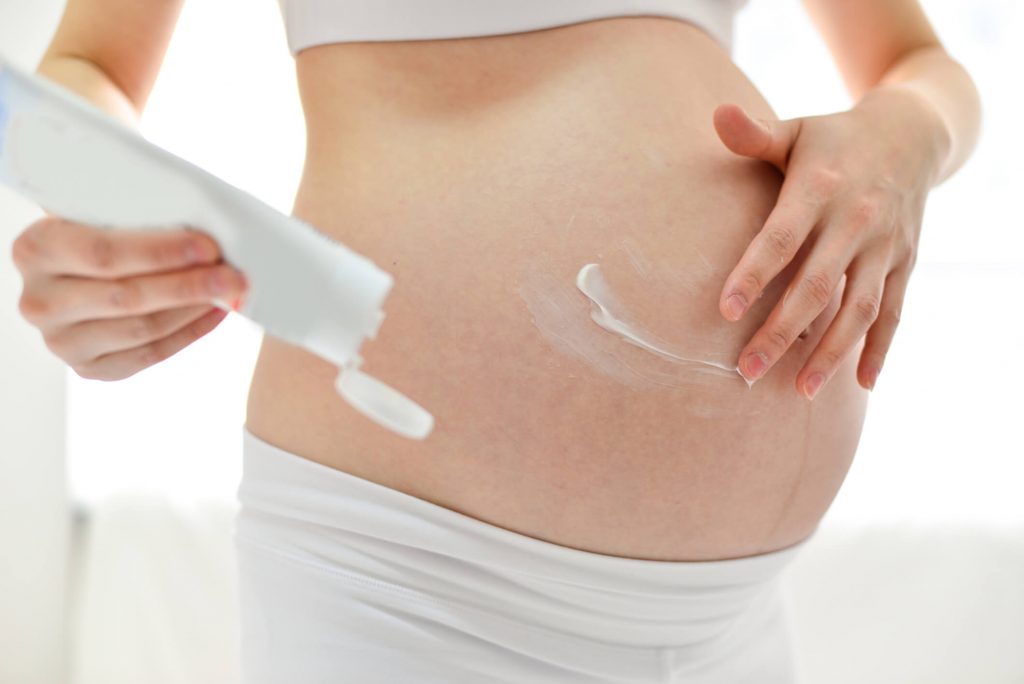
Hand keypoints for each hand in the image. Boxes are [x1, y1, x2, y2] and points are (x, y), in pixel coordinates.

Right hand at [10, 217, 248, 379]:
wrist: (78, 272)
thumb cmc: (100, 231)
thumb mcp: (100, 211)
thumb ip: (134, 214)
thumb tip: (206, 220)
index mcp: (35, 249)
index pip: (103, 254)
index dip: (161, 252)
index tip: (208, 247)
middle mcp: (39, 300)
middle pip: (127, 296)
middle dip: (190, 284)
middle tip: (234, 276)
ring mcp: (61, 341)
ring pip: (143, 328)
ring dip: (194, 309)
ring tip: (231, 292)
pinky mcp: (89, 368)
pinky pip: (150, 354)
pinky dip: (189, 332)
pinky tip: (215, 313)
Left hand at [712, 91, 940, 397]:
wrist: (914, 132)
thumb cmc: (834, 138)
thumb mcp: (797, 129)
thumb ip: (756, 134)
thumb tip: (715, 114)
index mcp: (819, 189)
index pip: (782, 238)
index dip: (754, 274)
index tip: (725, 311)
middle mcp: (856, 220)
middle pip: (816, 286)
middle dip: (781, 331)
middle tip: (746, 371)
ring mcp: (885, 244)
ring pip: (859, 307)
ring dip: (831, 352)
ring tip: (802, 390)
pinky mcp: (906, 260)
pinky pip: (896, 311)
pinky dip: (881, 348)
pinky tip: (864, 383)